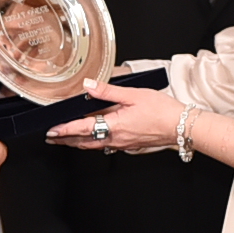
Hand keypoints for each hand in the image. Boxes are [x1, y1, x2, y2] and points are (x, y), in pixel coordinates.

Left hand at [53, 78, 186, 154]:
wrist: (182, 126)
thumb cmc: (162, 111)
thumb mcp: (133, 95)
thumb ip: (108, 91)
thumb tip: (88, 86)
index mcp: (114, 126)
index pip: (82, 129)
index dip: (65, 130)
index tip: (51, 131)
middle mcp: (116, 139)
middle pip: (84, 141)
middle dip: (66, 140)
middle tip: (51, 139)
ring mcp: (122, 144)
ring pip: (94, 145)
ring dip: (78, 143)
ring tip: (66, 140)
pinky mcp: (129, 145)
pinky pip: (106, 145)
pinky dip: (94, 142)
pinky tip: (93, 138)